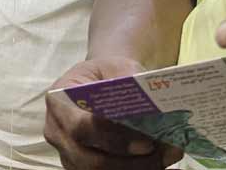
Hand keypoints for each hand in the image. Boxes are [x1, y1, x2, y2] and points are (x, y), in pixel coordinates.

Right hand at [45, 57, 182, 169]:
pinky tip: (159, 164)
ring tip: (168, 156)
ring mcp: (68, 155)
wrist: (97, 84)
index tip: (147, 141)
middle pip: (91, 161)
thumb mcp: (114, 66)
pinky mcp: (82, 168)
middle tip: (165, 153)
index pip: (81, 128)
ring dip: (137, 168)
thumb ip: (128, 80)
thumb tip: (149, 103)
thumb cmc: (105, 73)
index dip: (114, 138)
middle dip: (131, 162)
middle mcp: (57, 133)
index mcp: (58, 102)